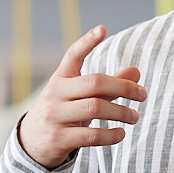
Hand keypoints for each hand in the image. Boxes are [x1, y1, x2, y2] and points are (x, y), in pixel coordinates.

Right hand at [16, 26, 145, 169]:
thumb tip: (136, 71)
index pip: (72, 55)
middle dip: (124, 88)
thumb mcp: (80, 97)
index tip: (102, 29)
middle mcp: (55, 94)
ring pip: (95, 108)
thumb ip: (107, 86)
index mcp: (60, 79)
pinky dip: (111, 135)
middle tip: (142, 94)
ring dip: (121, 112)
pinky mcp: (59, 138)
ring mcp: (55, 116)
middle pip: (95, 83)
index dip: (87, 42)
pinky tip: (121, 134)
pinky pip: (91, 135)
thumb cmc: (63, 114)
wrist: (31, 144)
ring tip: (134, 117)